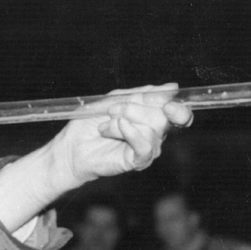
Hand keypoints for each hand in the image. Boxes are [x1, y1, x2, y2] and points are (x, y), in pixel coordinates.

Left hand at [0, 85, 191, 232]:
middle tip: (112, 110)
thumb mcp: (115, 99)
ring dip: (122, 120)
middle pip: (163, 116)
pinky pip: (145, 145)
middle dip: (135, 107)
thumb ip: (142, 93)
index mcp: (152, 117)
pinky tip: (115, 128)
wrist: (72, 146)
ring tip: (104, 126)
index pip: (179, 113)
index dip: (178, 106)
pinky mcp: (138, 161)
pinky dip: (130, 132)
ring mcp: (148, 149)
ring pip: (151, 128)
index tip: (168, 100)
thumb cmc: (91, 123)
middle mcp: (155, 134)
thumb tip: (172, 88)